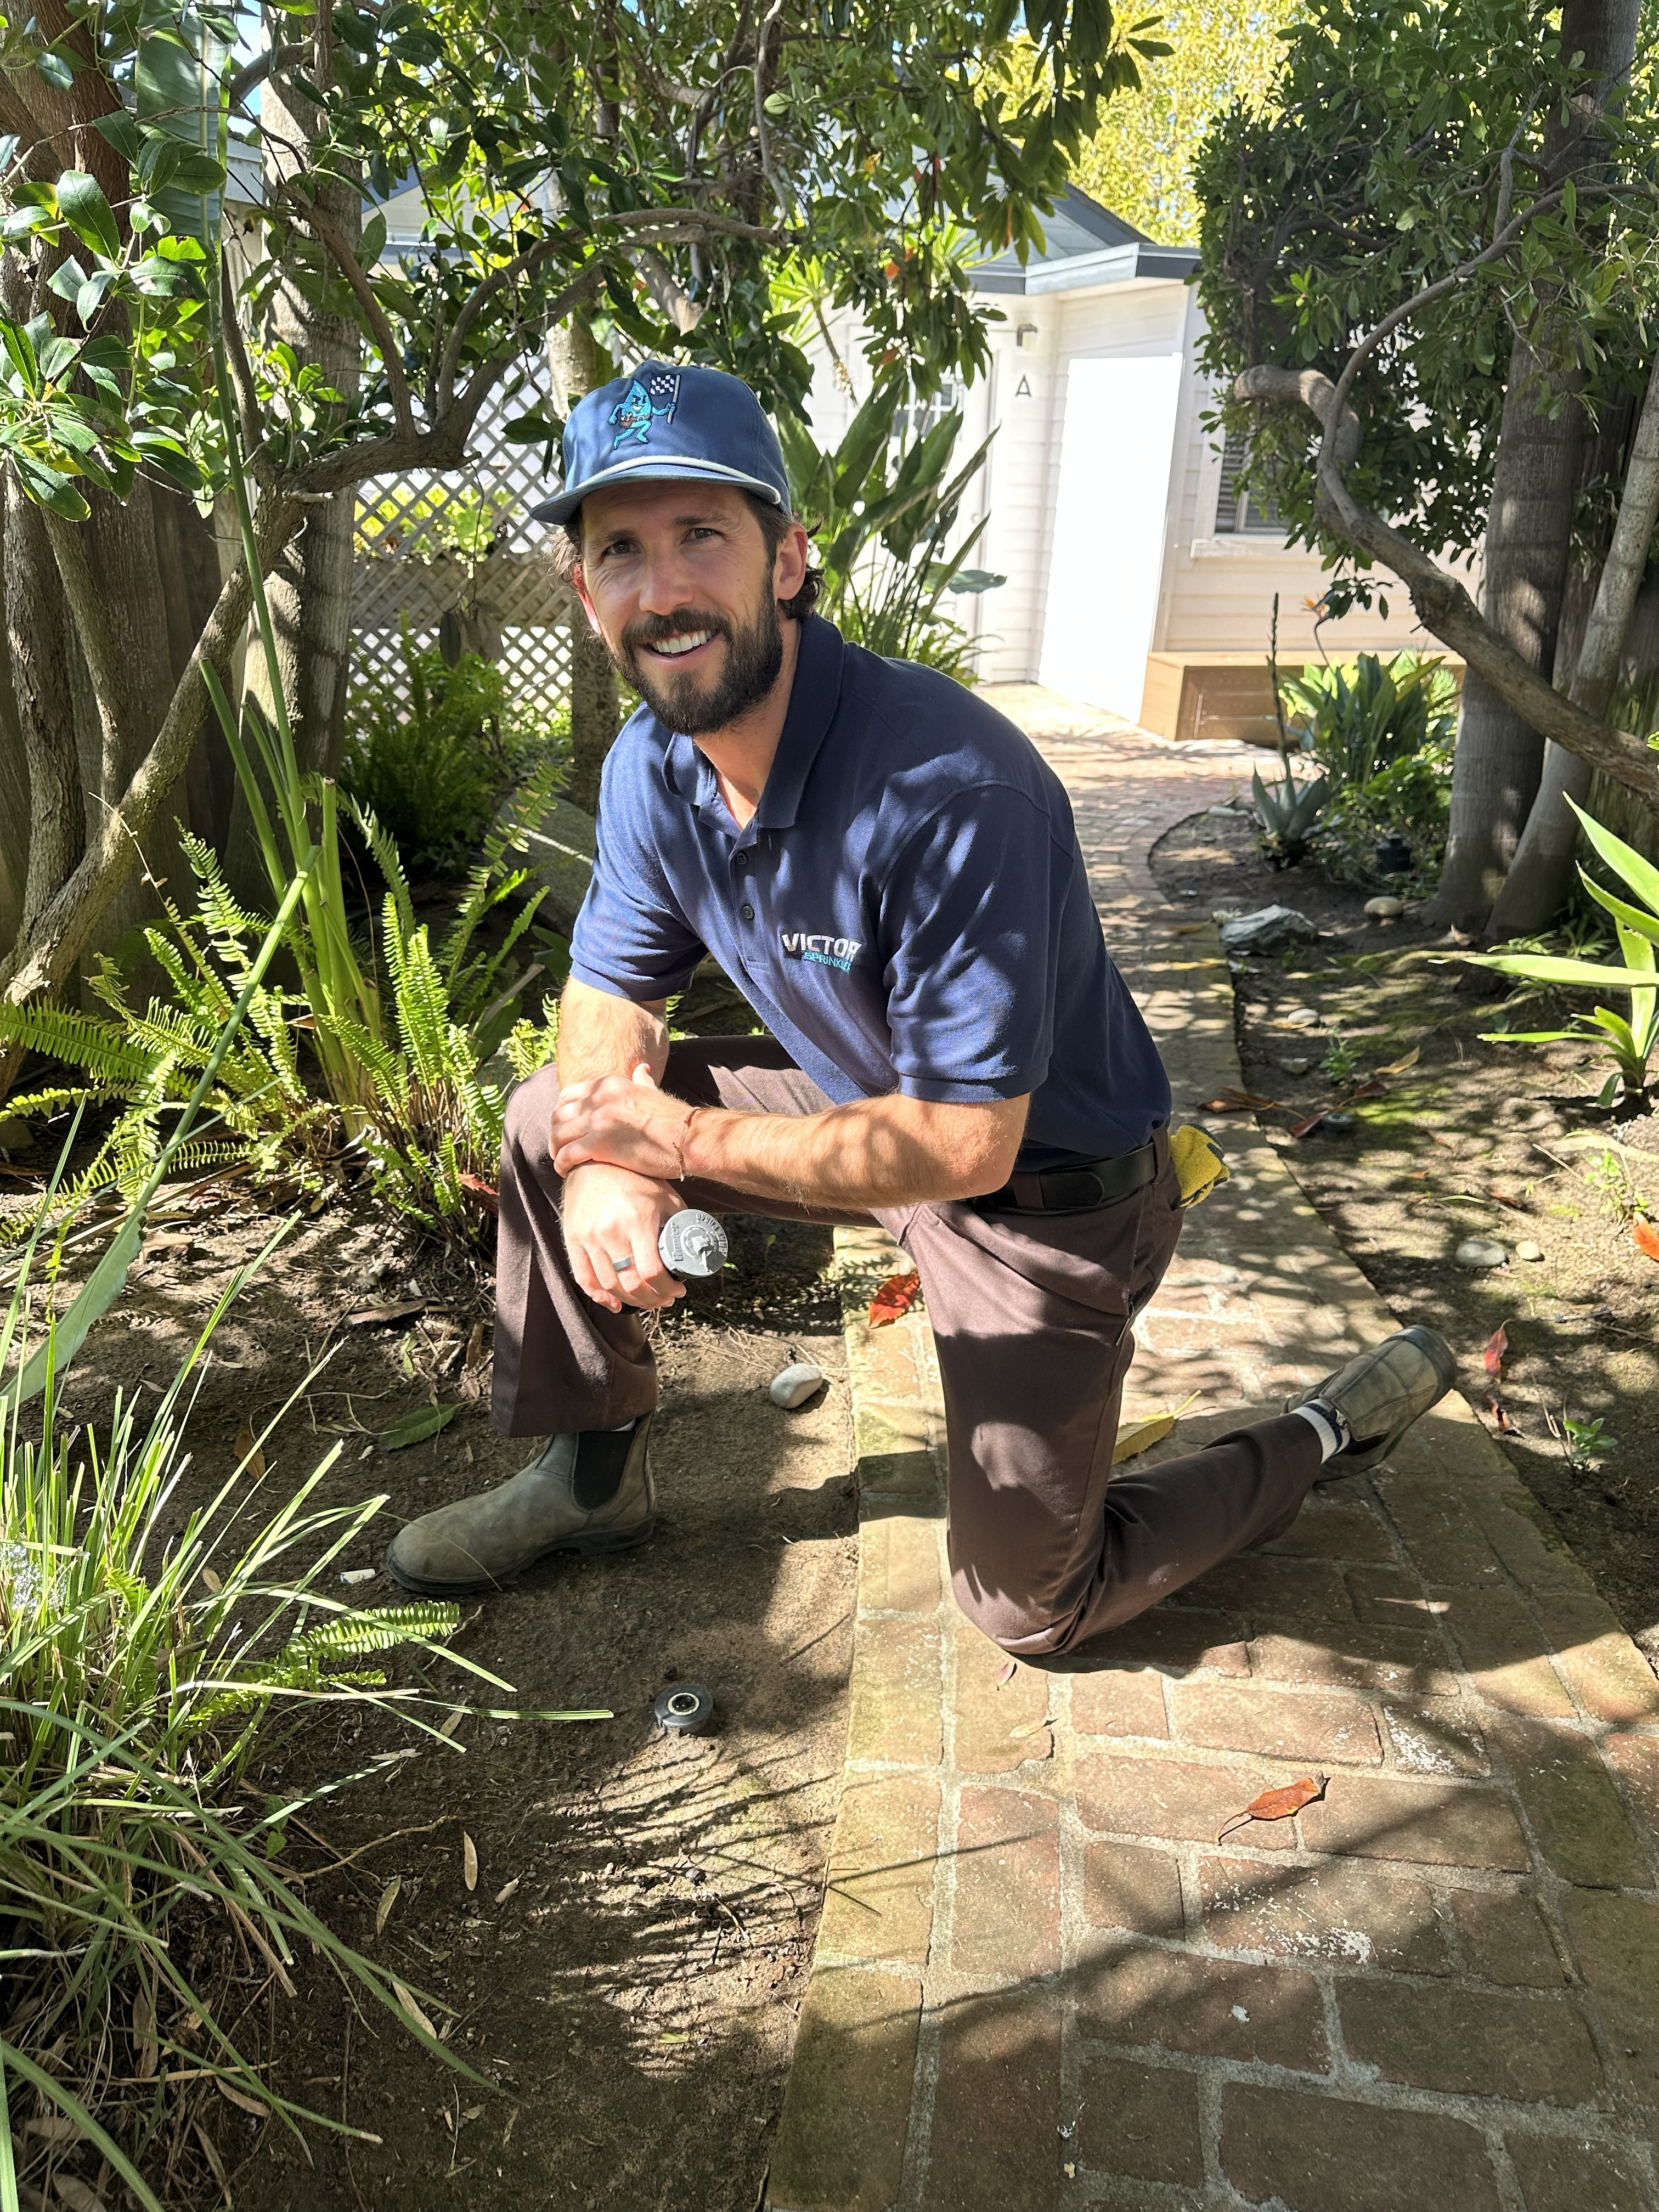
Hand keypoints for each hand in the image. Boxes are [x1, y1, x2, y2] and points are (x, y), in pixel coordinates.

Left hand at [551, 1063, 696, 1181]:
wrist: (689, 1138)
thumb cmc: (674, 1120)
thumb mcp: (653, 1091)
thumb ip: (642, 1080)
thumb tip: (642, 1068)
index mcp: (608, 1085)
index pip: (568, 1094)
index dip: (561, 1112)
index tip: (565, 1127)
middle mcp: (599, 1098)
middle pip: (558, 1115)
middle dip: (556, 1133)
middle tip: (560, 1148)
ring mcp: (598, 1120)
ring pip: (558, 1135)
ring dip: (555, 1150)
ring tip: (561, 1162)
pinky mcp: (599, 1144)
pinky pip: (566, 1155)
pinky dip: (561, 1164)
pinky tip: (565, 1171)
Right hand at [561, 1160, 687, 1312]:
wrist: (593, 1163)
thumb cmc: (635, 1179)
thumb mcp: (664, 1195)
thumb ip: (679, 1221)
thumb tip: (698, 1248)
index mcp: (638, 1219)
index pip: (652, 1271)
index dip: (667, 1289)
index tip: (678, 1290)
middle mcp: (611, 1230)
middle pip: (631, 1283)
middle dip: (652, 1299)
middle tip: (665, 1300)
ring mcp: (589, 1236)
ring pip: (609, 1285)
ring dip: (631, 1301)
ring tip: (646, 1301)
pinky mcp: (573, 1239)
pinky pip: (584, 1278)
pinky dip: (600, 1297)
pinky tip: (616, 1303)